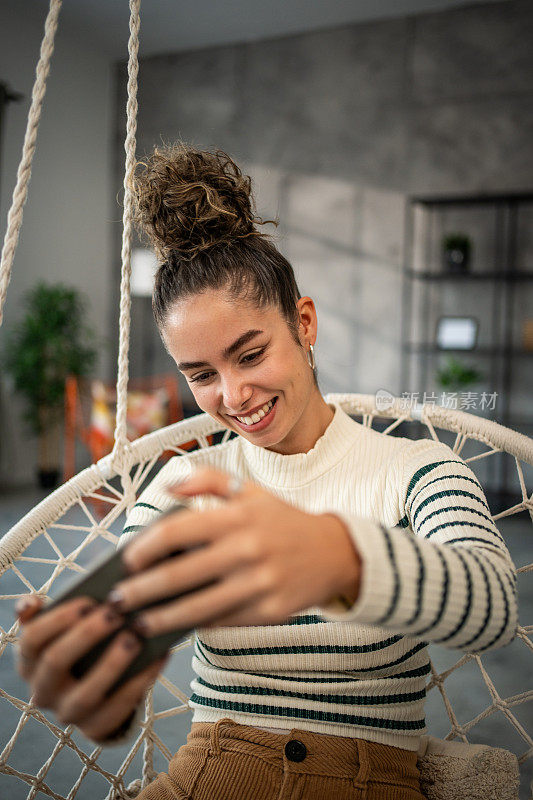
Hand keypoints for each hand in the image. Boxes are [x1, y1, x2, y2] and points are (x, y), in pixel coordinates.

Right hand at [15, 594, 167, 743]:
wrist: (94, 688)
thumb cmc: (79, 643)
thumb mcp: (61, 628)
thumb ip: (47, 612)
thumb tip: (29, 604)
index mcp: (29, 661)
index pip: (32, 639)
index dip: (57, 619)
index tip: (88, 600)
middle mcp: (42, 690)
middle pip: (56, 661)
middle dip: (86, 634)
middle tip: (116, 613)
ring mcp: (67, 712)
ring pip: (85, 693)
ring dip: (112, 664)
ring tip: (135, 637)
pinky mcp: (94, 727)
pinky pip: (118, 708)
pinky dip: (140, 681)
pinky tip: (159, 656)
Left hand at [109, 467, 360, 633]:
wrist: (334, 552)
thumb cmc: (283, 520)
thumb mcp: (250, 491)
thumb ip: (207, 479)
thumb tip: (167, 487)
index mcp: (236, 516)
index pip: (176, 531)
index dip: (144, 548)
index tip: (126, 561)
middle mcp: (246, 549)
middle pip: (179, 575)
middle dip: (140, 592)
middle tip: (117, 601)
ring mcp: (258, 583)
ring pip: (196, 608)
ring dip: (159, 619)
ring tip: (135, 624)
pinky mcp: (268, 611)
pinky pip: (221, 622)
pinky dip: (194, 627)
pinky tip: (174, 628)